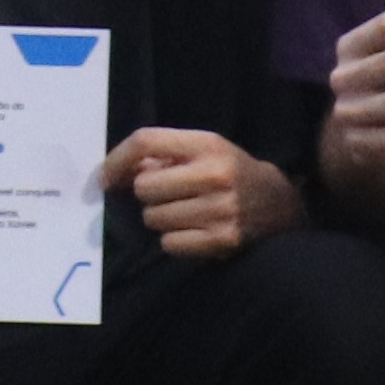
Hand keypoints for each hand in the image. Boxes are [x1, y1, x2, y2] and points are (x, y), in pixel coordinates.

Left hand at [110, 126, 297, 261]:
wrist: (279, 205)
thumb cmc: (230, 172)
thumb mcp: (203, 150)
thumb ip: (163, 156)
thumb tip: (115, 172)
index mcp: (206, 144)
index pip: (146, 141)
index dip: (117, 159)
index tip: (105, 178)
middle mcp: (213, 174)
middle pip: (144, 187)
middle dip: (147, 194)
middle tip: (166, 195)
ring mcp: (218, 210)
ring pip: (153, 218)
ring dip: (160, 217)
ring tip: (183, 212)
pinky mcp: (221, 240)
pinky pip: (169, 244)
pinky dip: (173, 240)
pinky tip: (193, 230)